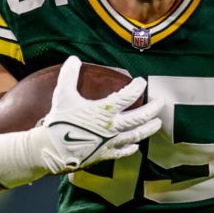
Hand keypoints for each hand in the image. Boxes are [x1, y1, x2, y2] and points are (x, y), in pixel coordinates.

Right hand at [35, 56, 162, 173]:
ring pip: (136, 135)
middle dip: (152, 109)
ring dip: (148, 129)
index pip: (127, 96)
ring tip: (158, 123)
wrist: (52, 150)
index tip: (141, 82)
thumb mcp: (63, 95)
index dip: (136, 88)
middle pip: (138, 118)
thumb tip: (73, 58)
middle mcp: (112, 127)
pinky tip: (136, 146)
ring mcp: (110, 142)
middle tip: (161, 102)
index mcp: (104, 111)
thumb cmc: (59, 122)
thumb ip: (69, 75)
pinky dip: (130, 148)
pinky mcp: (104, 154)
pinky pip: (122, 152)